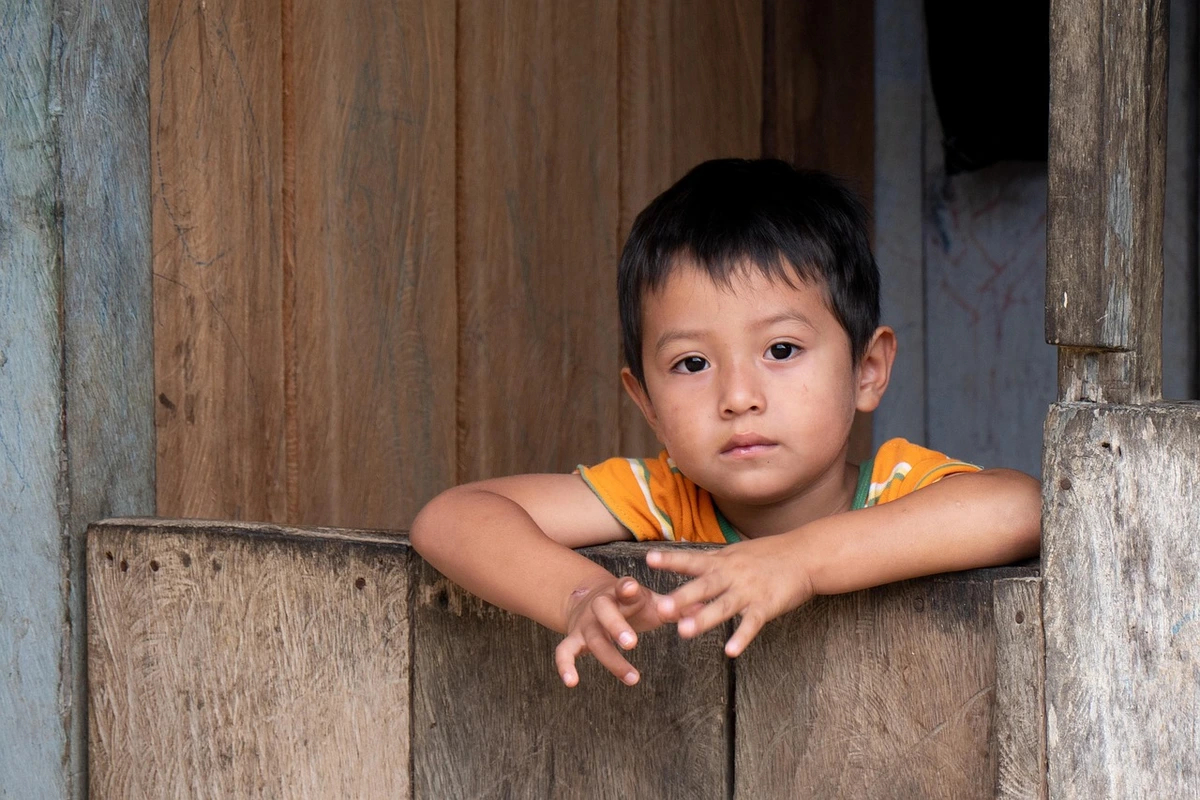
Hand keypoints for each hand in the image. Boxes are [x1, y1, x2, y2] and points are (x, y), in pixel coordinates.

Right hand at [555, 576, 668, 687]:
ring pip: (593, 639)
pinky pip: (563, 652)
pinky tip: (571, 683)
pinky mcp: (573, 638)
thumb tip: (702, 609)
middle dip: (617, 626)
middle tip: (632, 643)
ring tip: (633, 678)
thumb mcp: (650, 602)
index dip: (626, 588)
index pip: (622, 587)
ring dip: (611, 658)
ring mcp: (585, 623)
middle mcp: (600, 606)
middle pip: (604, 612)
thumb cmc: (630, 603)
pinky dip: (564, 666)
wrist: (591, 598)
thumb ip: (674, 607)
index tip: (631, 589)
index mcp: (621, 592)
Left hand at [647, 537, 815, 656]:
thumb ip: (711, 565)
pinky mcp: (766, 606)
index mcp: (722, 561)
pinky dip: (741, 637)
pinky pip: (751, 624)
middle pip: (703, 587)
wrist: (805, 555)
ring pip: (723, 606)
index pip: (692, 560)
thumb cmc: (768, 555)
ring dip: (703, 619)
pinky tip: (730, 651)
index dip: (670, 560)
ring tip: (684, 632)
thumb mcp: (735, 553)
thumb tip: (685, 571)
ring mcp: (749, 591)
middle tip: (660, 608)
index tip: (648, 559)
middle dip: (681, 598)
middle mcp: (732, 574)